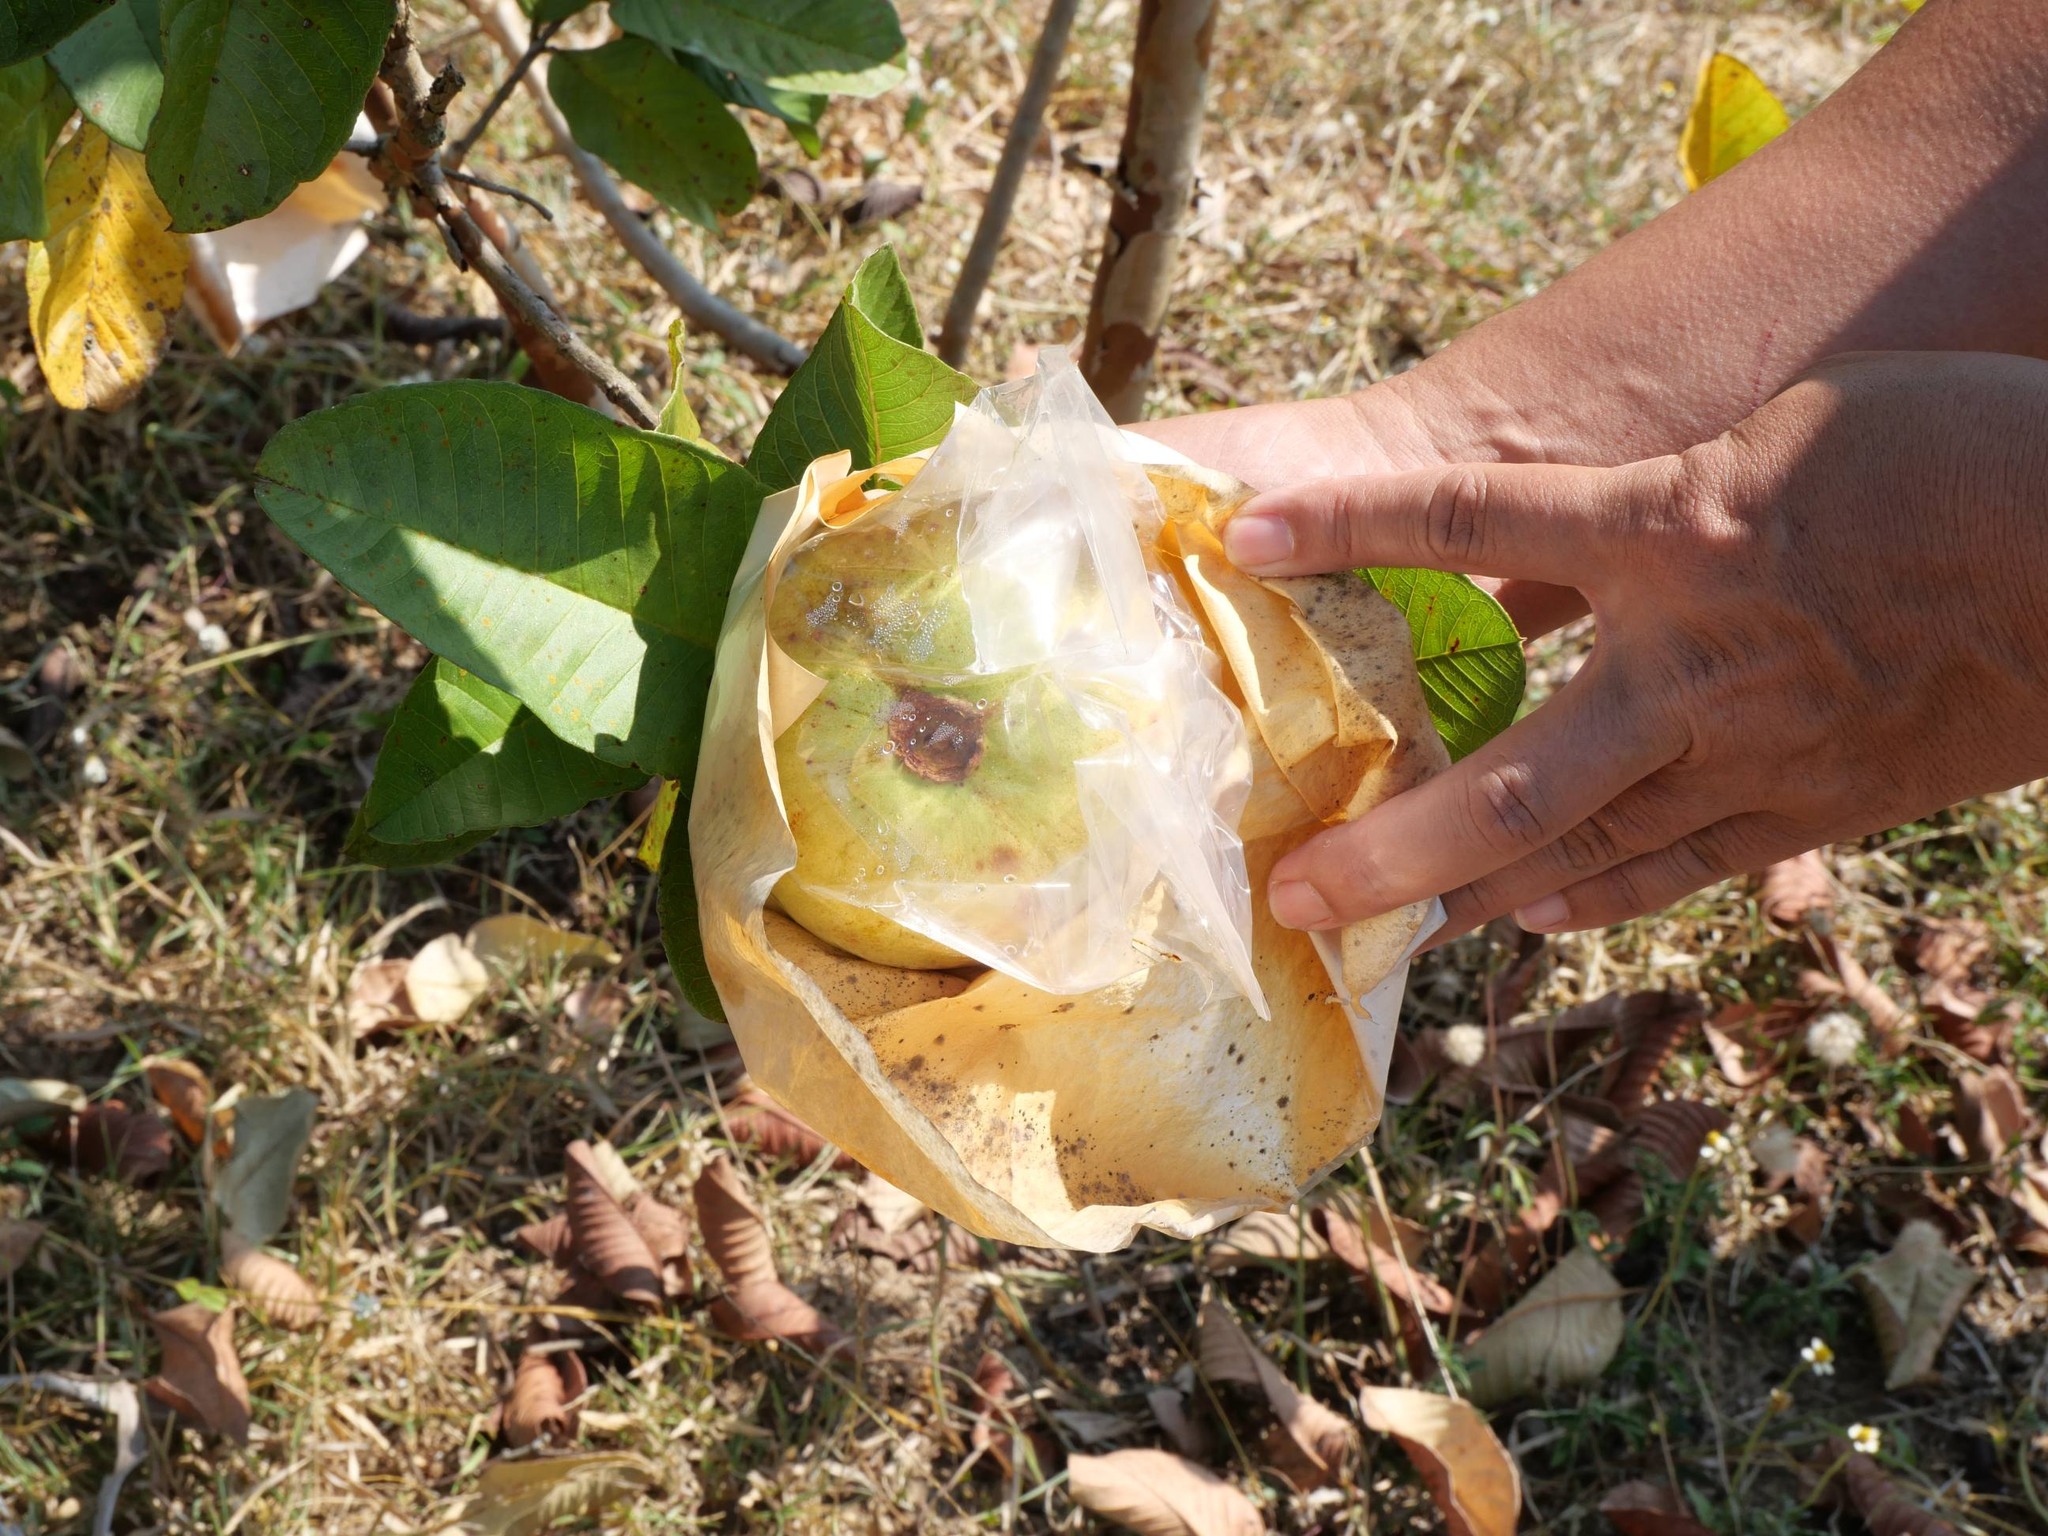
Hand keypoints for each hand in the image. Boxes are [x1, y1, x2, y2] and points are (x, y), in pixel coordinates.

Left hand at [1220, 352, 2047, 937]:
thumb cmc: (1961, 446)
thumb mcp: (1788, 427)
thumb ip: (1662, 492)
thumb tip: (1563, 539)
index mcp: (1676, 525)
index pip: (1469, 520)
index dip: (1348, 524)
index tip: (1243, 531)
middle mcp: (1693, 654)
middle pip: (1510, 774)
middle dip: (1392, 844)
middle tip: (1291, 894)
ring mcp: (1757, 746)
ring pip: (1587, 848)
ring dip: (1472, 897)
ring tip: (1378, 936)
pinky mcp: (1822, 801)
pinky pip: (1686, 865)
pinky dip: (1600, 897)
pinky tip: (1528, 919)